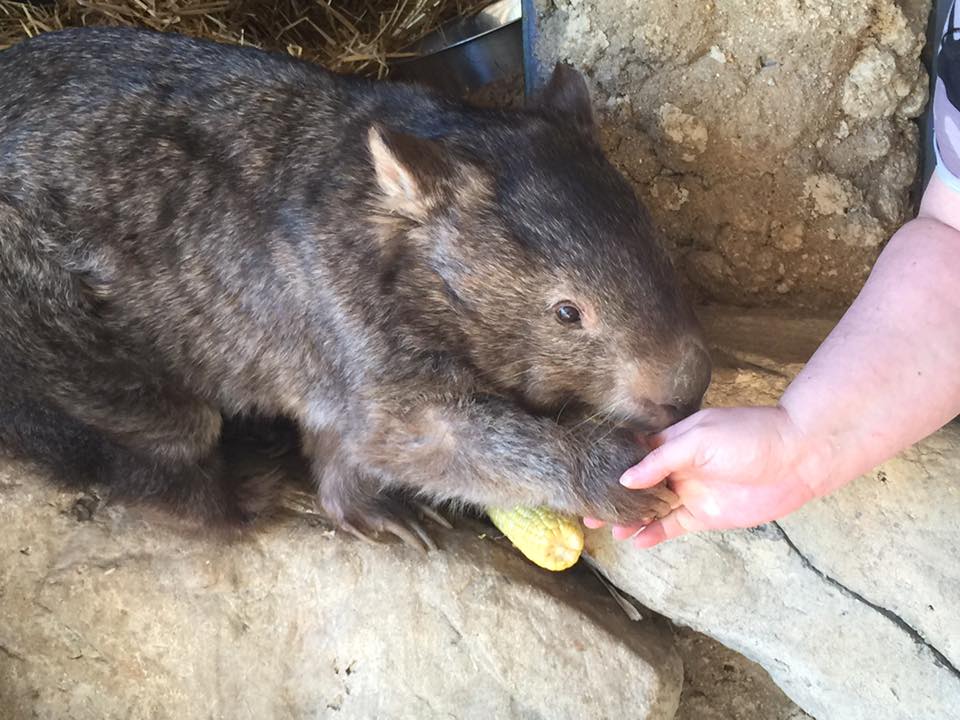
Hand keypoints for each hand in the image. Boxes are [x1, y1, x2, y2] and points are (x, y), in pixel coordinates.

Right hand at [584, 406, 832, 547]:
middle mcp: (677, 468)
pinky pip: (674, 526)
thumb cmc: (749, 436)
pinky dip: (655, 533)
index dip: (610, 466)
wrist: (798, 457)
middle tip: (586, 511)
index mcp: (672, 442)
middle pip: (637, 485)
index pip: (633, 455)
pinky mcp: (706, 514)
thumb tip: (627, 478)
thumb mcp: (700, 438)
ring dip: (630, 518)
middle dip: (613, 497)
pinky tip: (636, 541)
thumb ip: (662, 458)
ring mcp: (690, 492)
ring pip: (651, 508)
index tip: (586, 477)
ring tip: (606, 530)